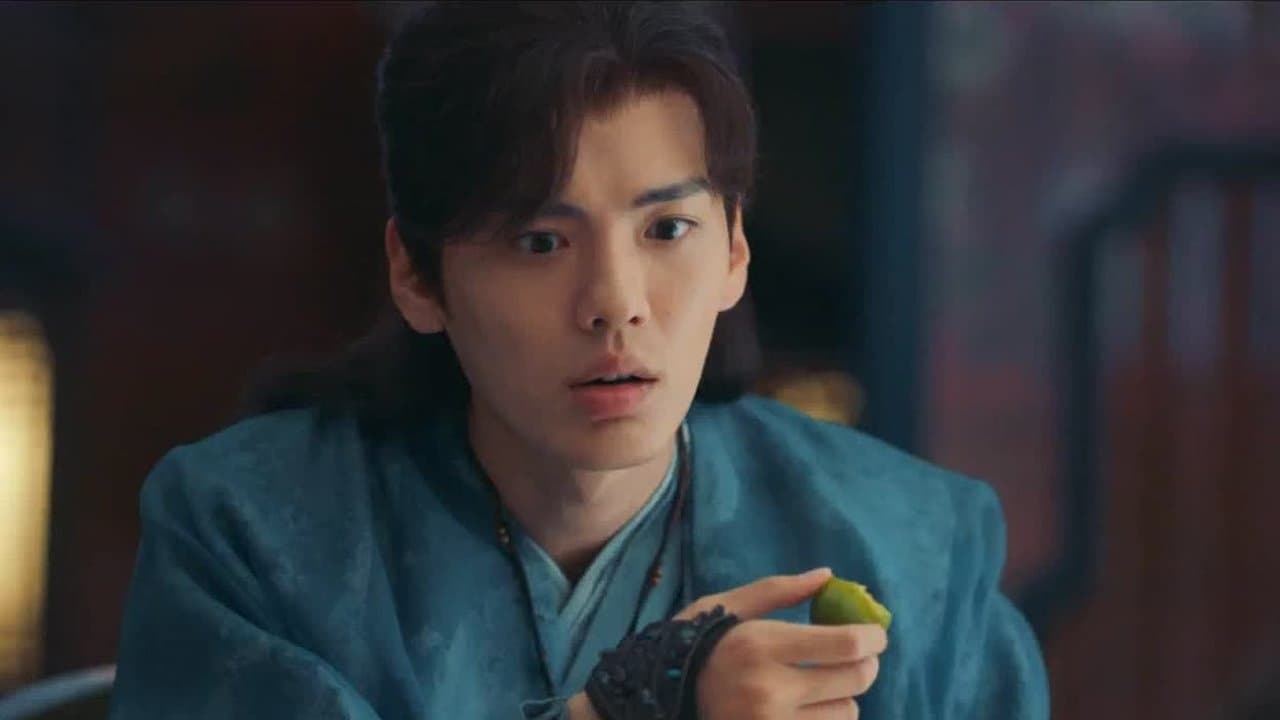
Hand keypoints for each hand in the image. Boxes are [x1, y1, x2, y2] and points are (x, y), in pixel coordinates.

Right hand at [678, 568, 887, 718]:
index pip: (846, 645)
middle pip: (856, 679)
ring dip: (844, 695)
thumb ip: (780, 590)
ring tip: (822, 684)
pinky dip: (826, 718)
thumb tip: (828, 577)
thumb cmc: (695, 643)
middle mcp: (772, 690)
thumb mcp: (730, 606)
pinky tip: (809, 706)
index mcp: (762, 645)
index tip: (876, 632)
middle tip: (857, 655)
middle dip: (866, 663)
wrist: (657, 696)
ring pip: (848, 711)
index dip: (873, 637)